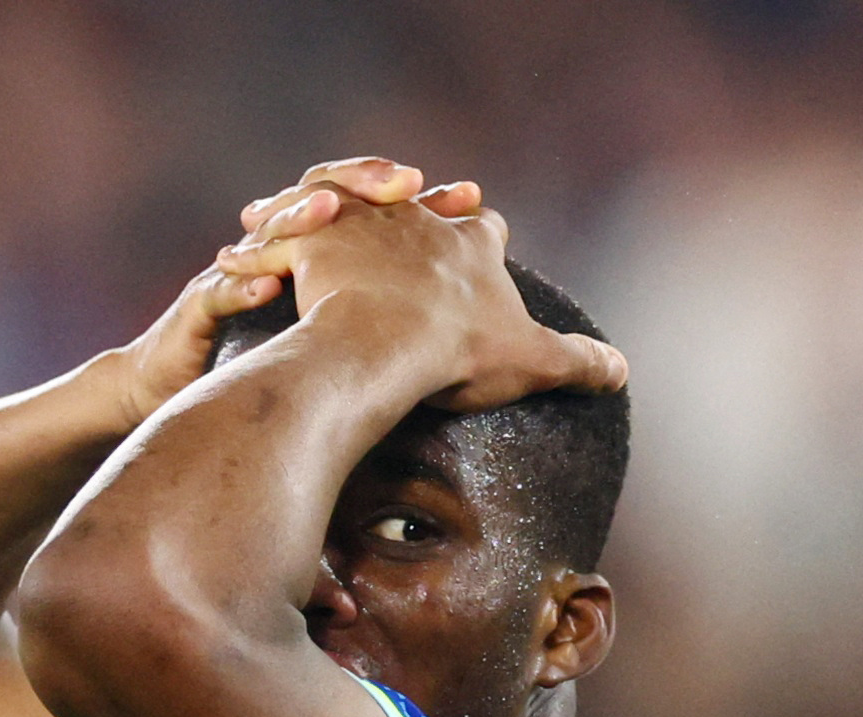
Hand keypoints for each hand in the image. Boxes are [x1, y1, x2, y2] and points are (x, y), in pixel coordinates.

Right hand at [101, 159, 477, 428]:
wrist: (195, 398)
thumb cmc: (284, 374)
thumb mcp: (352, 352)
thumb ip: (415, 337)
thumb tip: (491, 331)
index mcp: (326, 256)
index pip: (373, 206)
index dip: (417, 195)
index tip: (470, 194)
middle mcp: (287, 252)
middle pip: (326, 194)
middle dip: (363, 181)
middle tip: (408, 180)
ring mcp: (242, 275)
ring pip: (271, 233)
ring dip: (299, 218)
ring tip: (331, 213)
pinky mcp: (201, 311)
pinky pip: (218, 295)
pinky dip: (239, 290)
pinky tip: (267, 291)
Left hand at [241, 191, 626, 412]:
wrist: (393, 344)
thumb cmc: (461, 353)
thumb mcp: (533, 361)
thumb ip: (580, 362)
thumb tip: (623, 369)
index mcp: (469, 245)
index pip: (479, 226)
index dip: (476, 229)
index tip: (474, 229)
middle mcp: (417, 220)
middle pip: (407, 203)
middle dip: (397, 207)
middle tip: (380, 216)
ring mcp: (363, 224)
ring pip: (336, 202)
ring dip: (313, 209)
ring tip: (287, 221)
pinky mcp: (313, 240)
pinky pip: (280, 234)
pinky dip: (261, 242)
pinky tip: (239, 255)